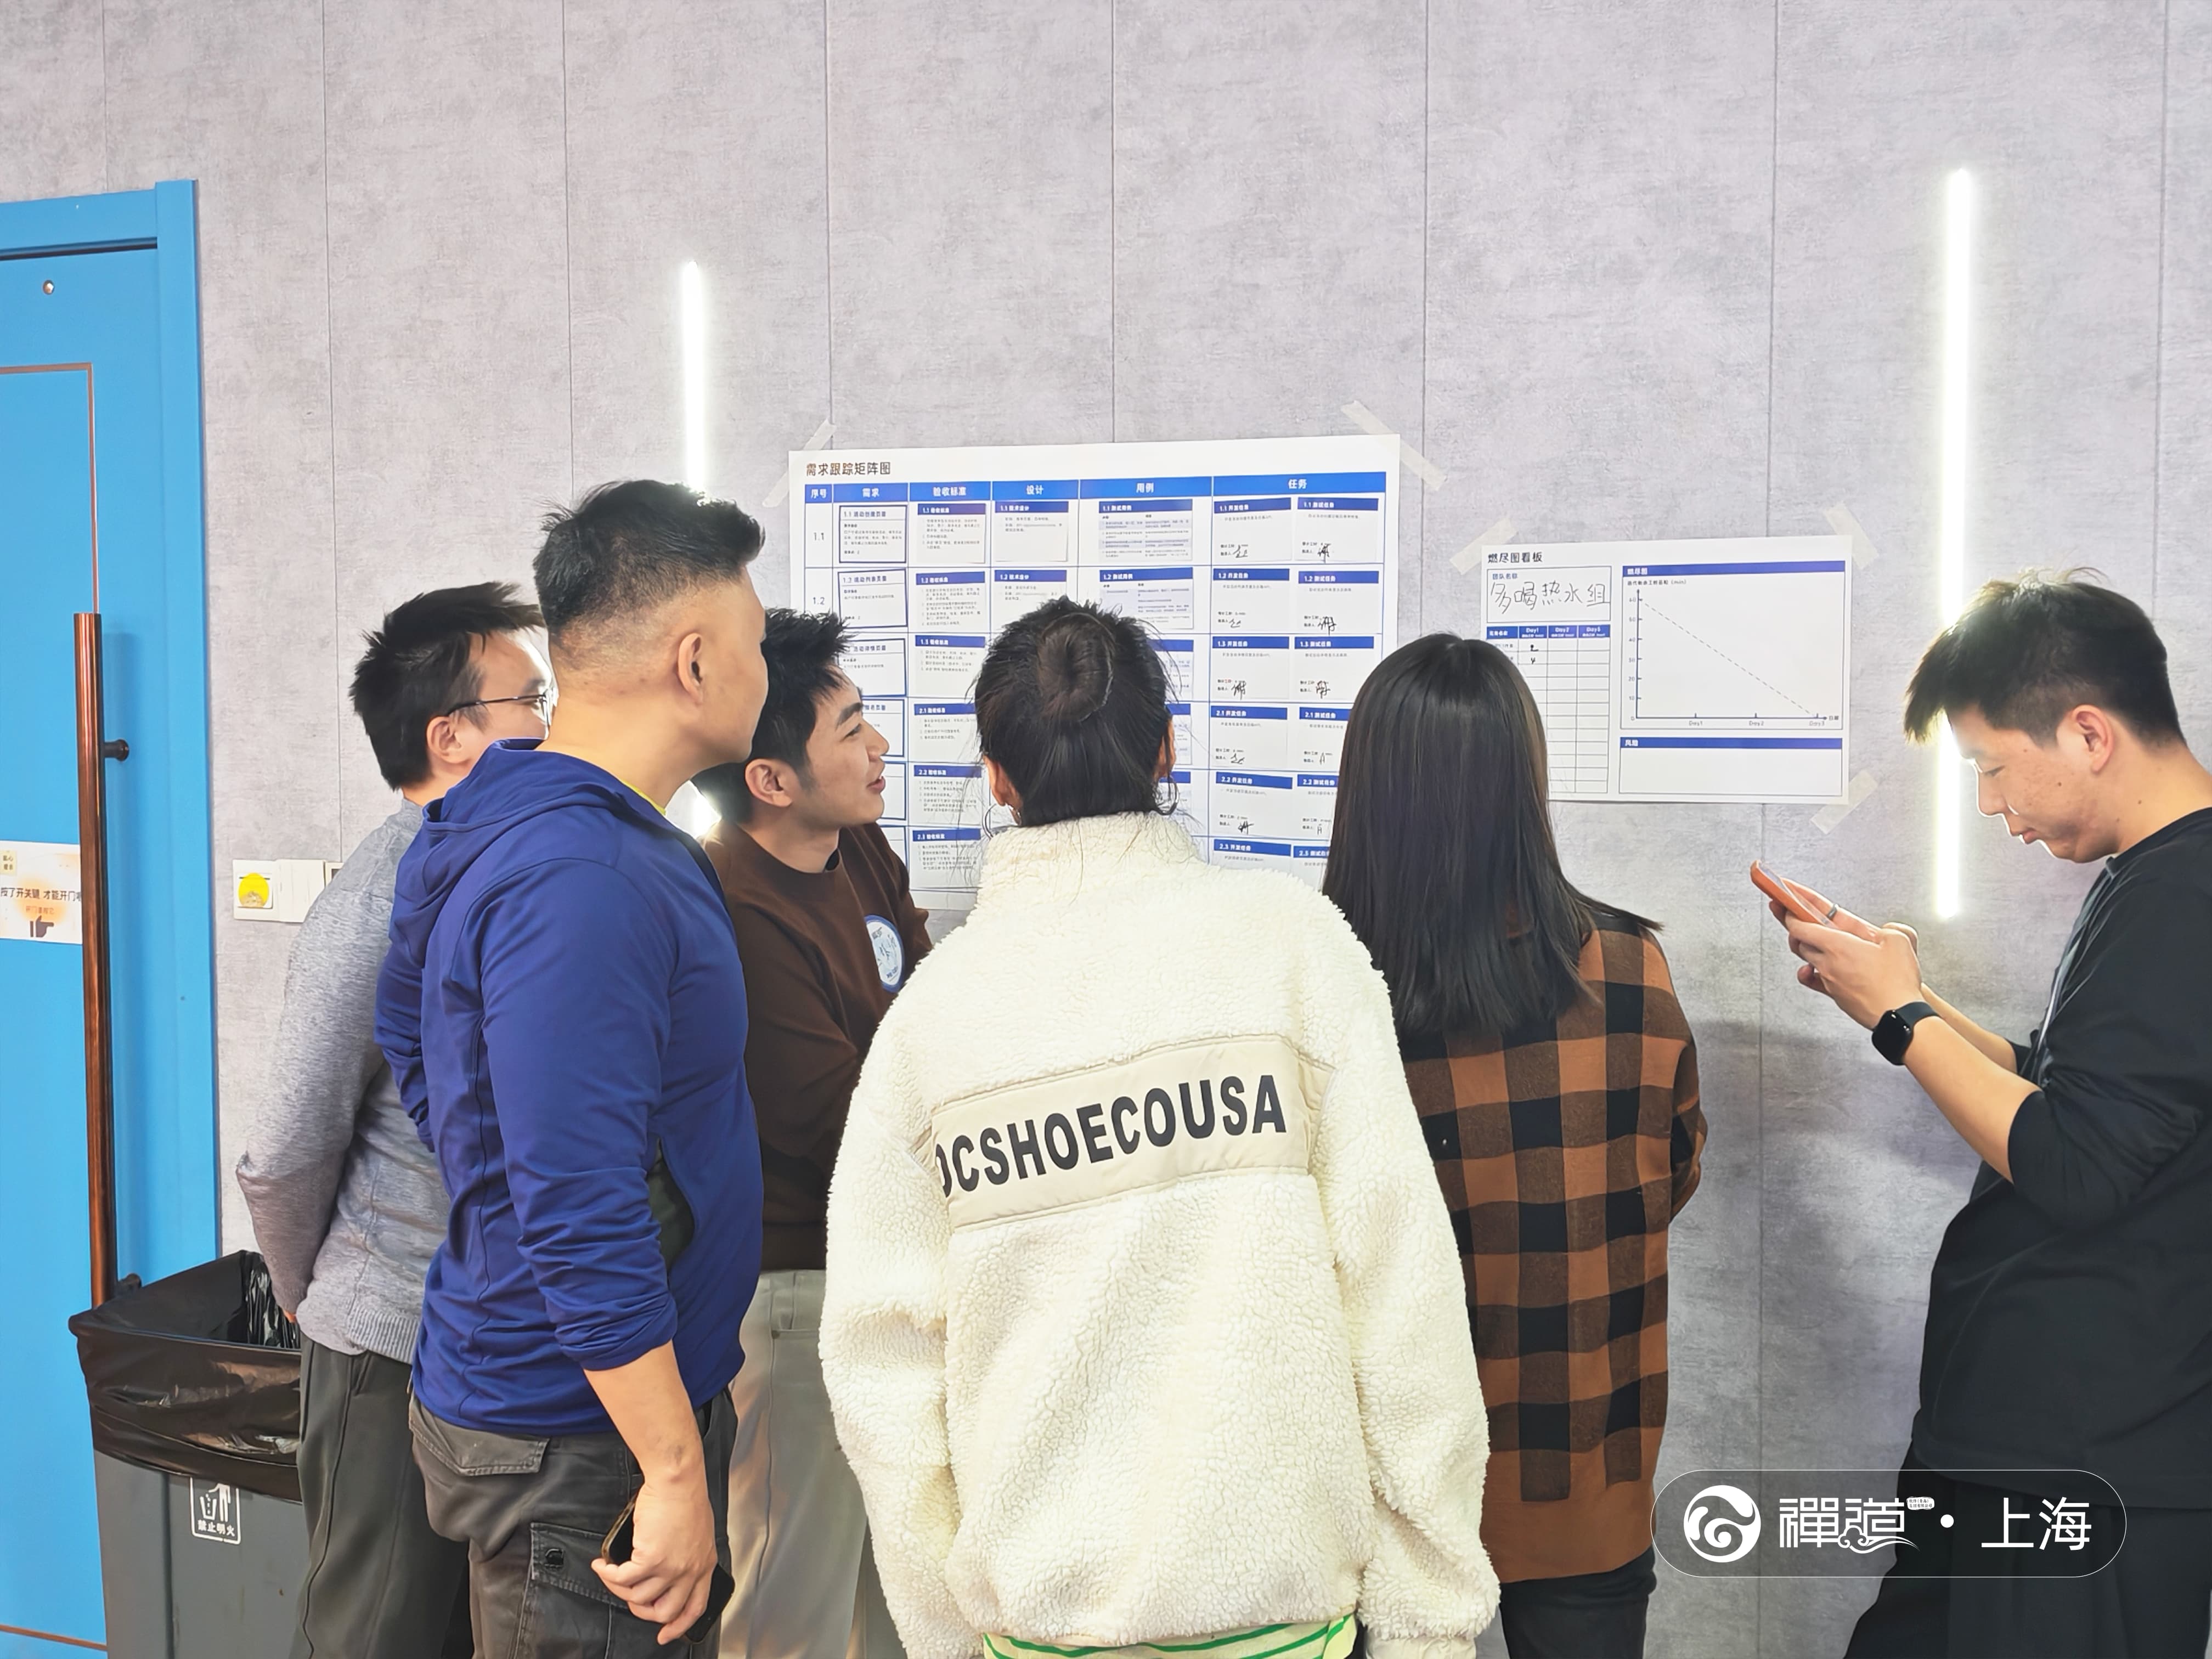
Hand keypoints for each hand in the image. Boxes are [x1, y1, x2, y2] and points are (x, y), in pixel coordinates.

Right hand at [593, 1466, 716, 1642]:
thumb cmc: (685, 1496)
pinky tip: (602, 1565)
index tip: (664, 1635)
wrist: (678, 1479)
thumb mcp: (697, 1533)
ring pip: (638, 1596)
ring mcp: (671, 1567)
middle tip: (629, 1601)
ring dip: (618, 1589)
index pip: (694, 1607)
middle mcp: (689, 1571)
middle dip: (642, 1611)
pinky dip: (607, 1574)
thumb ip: (687, 1554)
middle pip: (665, 1611)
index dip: (677, 1626)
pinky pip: (623, 1578)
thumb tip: (666, 1569)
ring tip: (609, 1574)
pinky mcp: (651, 1558)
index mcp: (704, 1565)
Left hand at [1782, 910, 1925, 1029]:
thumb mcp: (1899, 941)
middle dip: (1795, 926)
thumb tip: (1886, 930)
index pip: (1801, 925)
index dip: (1791, 912)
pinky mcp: (1835, 995)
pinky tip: (1809, 970)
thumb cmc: (1896, 983)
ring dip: (1805, 946)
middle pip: (1799, 940)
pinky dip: (1807, 973)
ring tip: (1808, 937)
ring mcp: (1829, 980)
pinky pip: (1812, 981)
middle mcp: (1827, 962)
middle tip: (1791, 914)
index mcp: (1837, 945)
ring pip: (1806, 958)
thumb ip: (1890, 929)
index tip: (1785, 902)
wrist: (1899, 1017)